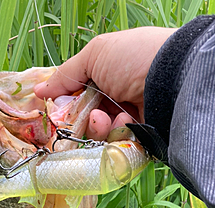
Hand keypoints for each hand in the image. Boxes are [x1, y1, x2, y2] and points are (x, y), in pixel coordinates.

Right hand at [35, 27, 176, 139]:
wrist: (173, 79)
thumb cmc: (135, 57)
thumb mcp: (95, 55)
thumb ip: (66, 74)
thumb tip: (40, 90)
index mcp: (108, 75)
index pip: (79, 95)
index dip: (67, 104)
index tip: (58, 107)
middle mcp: (119, 97)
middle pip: (86, 118)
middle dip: (81, 119)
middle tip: (85, 114)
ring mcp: (131, 119)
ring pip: (101, 134)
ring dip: (98, 127)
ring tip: (106, 118)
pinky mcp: (142, 138)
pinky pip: (119, 145)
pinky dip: (118, 135)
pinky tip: (127, 122)